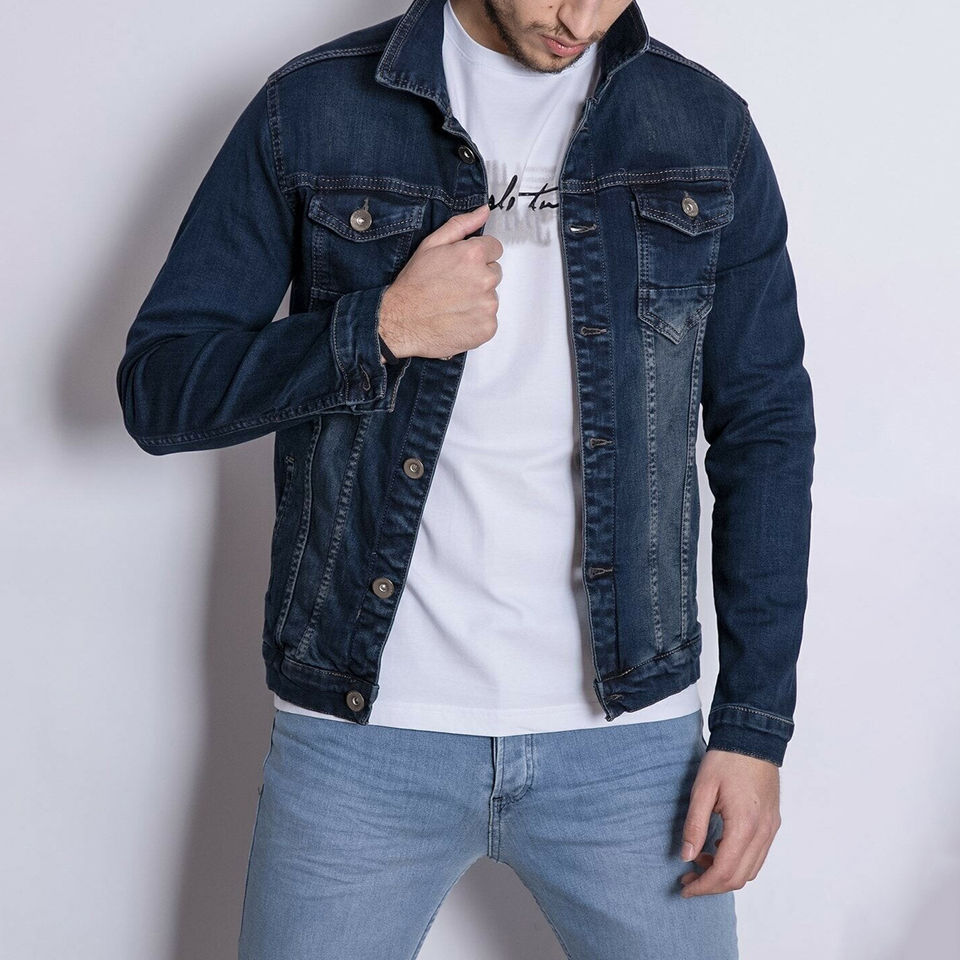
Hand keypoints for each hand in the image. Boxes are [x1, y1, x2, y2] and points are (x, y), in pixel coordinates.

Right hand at [377, 202, 502, 360]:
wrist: (402, 322)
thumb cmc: (414, 285)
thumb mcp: (431, 245)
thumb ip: (461, 225)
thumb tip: (484, 211)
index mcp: (474, 255)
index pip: (495, 249)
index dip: (477, 256)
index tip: (462, 267)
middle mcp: (485, 279)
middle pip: (494, 273)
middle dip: (478, 278)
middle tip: (453, 287)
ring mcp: (488, 306)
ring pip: (491, 298)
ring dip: (477, 301)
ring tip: (453, 305)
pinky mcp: (487, 328)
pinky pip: (489, 321)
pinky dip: (476, 321)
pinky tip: (457, 319)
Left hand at [678, 747, 781, 897]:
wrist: (752, 738)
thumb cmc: (726, 760)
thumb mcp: (702, 789)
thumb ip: (694, 825)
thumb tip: (686, 856)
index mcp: (744, 826)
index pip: (724, 871)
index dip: (703, 885)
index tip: (685, 888)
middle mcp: (762, 833)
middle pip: (739, 877)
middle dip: (712, 884)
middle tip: (688, 878)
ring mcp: (770, 829)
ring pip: (751, 870)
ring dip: (725, 874)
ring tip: (700, 860)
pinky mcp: (772, 823)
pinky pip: (757, 855)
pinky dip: (737, 861)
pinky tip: (718, 848)